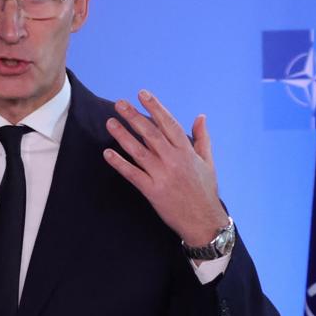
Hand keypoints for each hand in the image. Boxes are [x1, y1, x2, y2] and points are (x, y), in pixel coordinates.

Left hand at [102, 90, 226, 244]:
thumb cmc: (205, 190)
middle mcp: (174, 160)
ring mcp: (163, 175)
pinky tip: (108, 153)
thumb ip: (202, 138)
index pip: (169, 124)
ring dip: (123, 135)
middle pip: (151, 133)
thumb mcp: (208, 162)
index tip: (142, 94)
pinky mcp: (153, 191)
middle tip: (119, 103)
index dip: (155, 107)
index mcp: (187, 152)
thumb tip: (200, 116)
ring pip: (139, 151)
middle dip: (134, 116)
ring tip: (110, 122)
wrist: (203, 221)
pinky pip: (133, 174)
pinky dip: (120, 163)